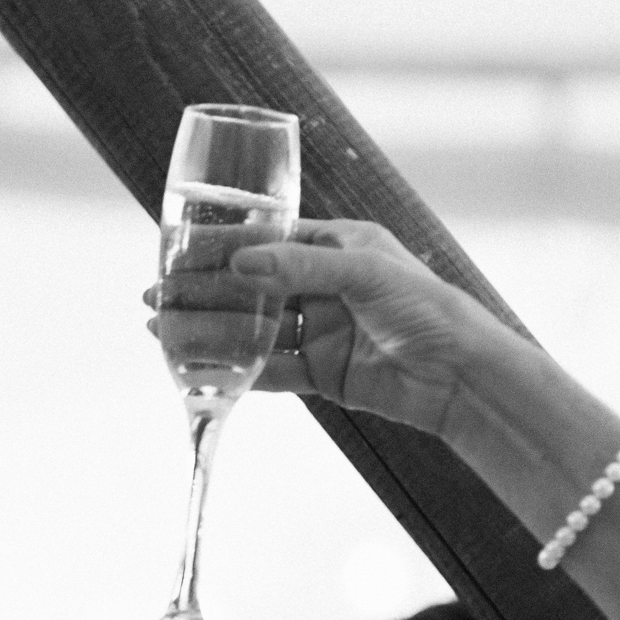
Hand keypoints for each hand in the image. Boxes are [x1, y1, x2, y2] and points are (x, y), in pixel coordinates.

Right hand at [156, 219, 524, 441]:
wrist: (463, 377)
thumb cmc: (428, 309)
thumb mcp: (365, 274)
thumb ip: (300, 268)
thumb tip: (241, 262)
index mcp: (338, 247)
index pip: (266, 243)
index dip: (219, 249)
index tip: (177, 257)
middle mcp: (324, 286)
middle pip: (251, 288)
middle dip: (202, 295)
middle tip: (156, 301)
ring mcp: (322, 332)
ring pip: (253, 331)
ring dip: (210, 333)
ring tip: (165, 335)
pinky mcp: (323, 375)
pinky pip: (271, 371)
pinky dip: (236, 371)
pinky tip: (201, 369)